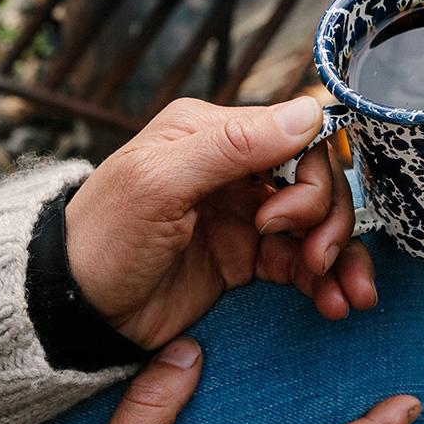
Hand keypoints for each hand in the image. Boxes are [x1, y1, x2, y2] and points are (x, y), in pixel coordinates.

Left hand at [66, 96, 373, 348]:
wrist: (75, 313)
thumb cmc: (103, 238)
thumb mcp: (160, 183)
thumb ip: (234, 145)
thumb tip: (310, 110)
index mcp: (214, 134)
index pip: (299, 136)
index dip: (315, 177)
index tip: (289, 219)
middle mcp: (237, 169)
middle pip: (318, 181)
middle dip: (329, 221)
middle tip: (314, 259)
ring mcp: (247, 216)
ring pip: (320, 224)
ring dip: (342, 256)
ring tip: (348, 295)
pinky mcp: (249, 259)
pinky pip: (306, 263)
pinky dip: (328, 282)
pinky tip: (336, 303)